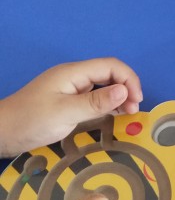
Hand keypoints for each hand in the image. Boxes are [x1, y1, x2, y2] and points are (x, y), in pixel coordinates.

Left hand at [0, 59, 142, 157]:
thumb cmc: (31, 121)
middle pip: (109, 74)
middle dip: (126, 88)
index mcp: (74, 73)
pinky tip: (112, 116)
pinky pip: (93, 98)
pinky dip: (106, 105)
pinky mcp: (66, 102)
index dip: (129, 79)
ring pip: (102, 87)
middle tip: (133, 111)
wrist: (1, 133)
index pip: (111, 66)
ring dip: (118, 97)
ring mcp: (70, 89)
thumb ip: (96, 102)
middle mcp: (74, 77)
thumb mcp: (65, 113)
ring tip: (127, 114)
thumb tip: (125, 91)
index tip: (137, 100)